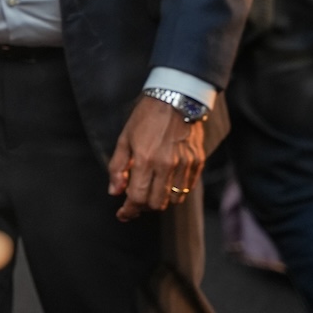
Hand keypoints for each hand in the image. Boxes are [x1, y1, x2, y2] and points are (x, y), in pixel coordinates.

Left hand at [107, 95, 204, 221]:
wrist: (176, 99)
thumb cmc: (146, 117)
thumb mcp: (124, 138)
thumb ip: (117, 167)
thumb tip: (114, 191)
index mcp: (145, 159)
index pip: (137, 197)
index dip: (128, 210)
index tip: (123, 214)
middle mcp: (166, 165)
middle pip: (155, 203)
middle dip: (143, 206)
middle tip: (135, 200)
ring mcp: (184, 165)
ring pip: (173, 199)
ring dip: (160, 200)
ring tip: (151, 190)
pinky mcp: (197, 163)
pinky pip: (187, 188)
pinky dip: (175, 191)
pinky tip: (166, 183)